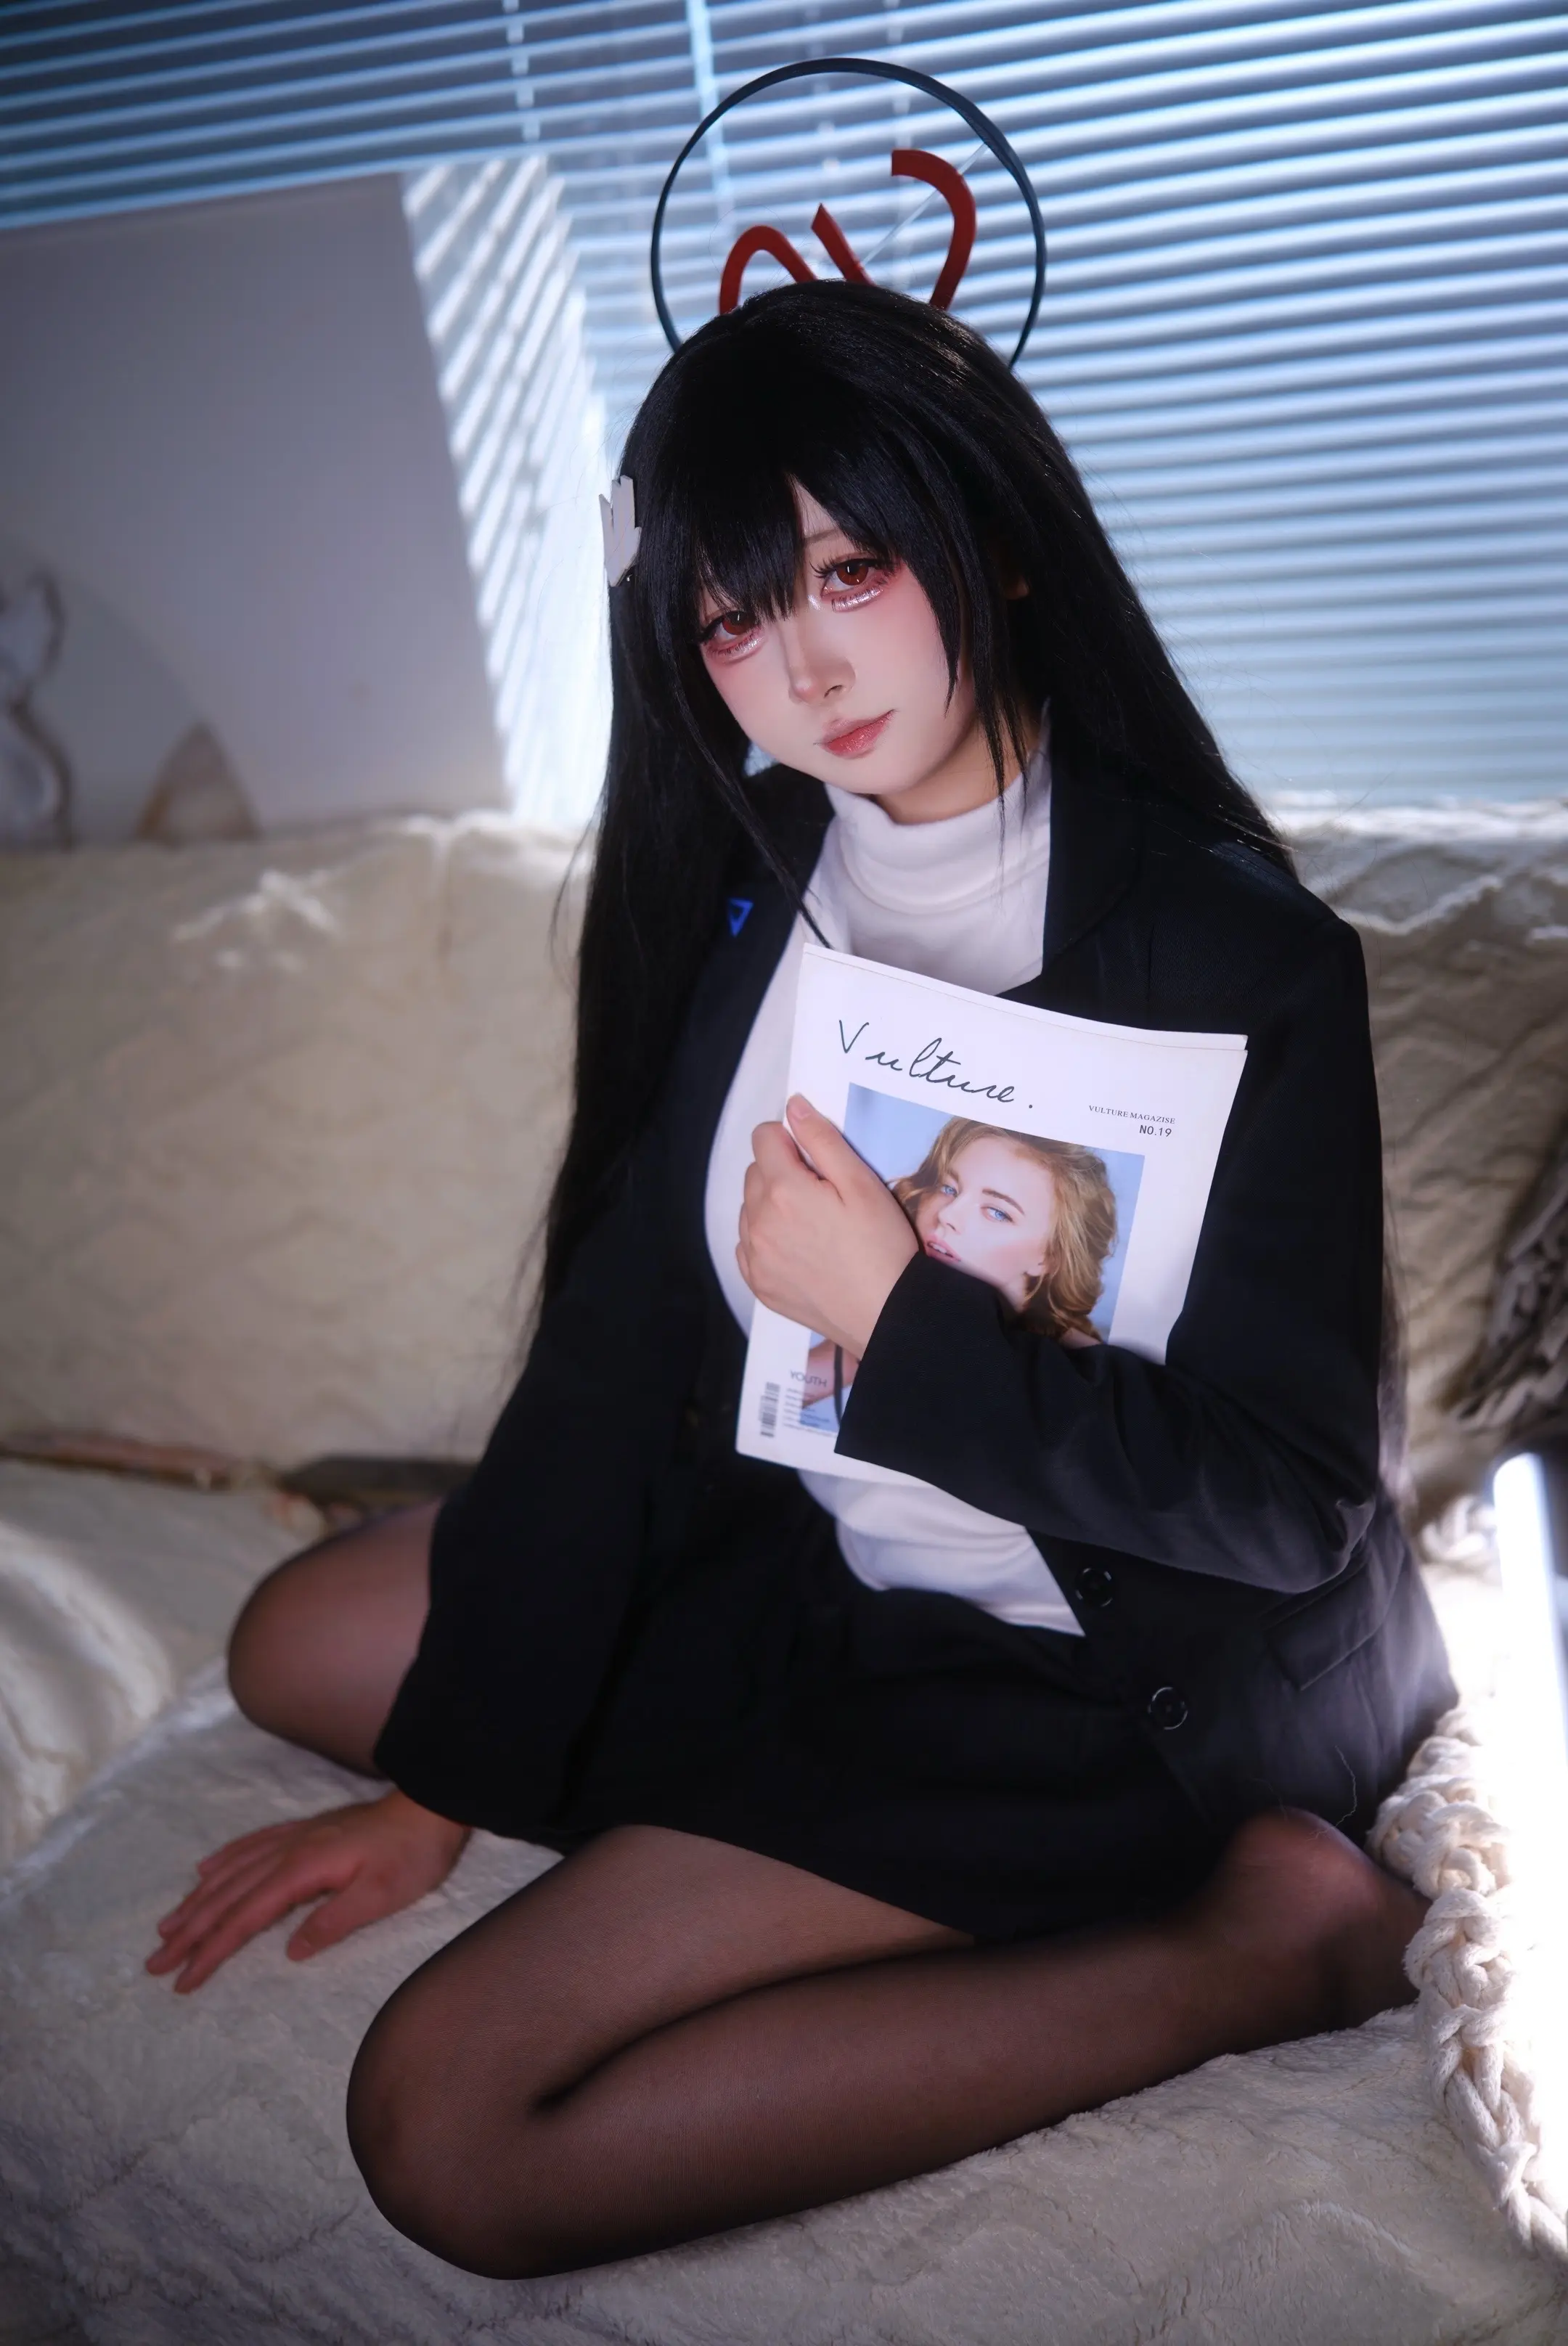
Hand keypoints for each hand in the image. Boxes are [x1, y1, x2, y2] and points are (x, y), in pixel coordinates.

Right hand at [146, 1789, 469, 1992]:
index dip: (211, 1951)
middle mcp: (289, 1851)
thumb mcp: (382, 1896)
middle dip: (189, 1931)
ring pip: (232, 1871)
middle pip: (227, 1896)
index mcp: (303, 1871)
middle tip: (155, 1963)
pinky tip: (205, 1869)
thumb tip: (290, 1951)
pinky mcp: (305, 1830)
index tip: (183, 1981)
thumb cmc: (413, 1855)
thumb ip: (333, 1922)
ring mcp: (295, 1837)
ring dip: (197, 1900)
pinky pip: (251, 1844)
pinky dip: (223, 1860)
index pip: (245, 1918)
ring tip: (167, 1926)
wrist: (431, 1805)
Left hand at [737, 1095, 916, 1357]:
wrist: (885, 1314)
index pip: (764, 1137)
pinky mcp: (758, 1282)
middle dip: (783, 1171)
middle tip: (824, 1194)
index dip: (791, 1139)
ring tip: (815, 1225)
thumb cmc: (881, 1248)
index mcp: (784, 1191)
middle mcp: (759, 1221)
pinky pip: (748, 1244)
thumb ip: (822, 1140)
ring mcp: (755, 1255)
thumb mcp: (861, 1184)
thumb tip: (794, 1108)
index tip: (816, 1158)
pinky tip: (801, 1247)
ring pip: (749, 1208)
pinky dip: (767, 1238)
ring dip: (772, 1205)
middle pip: (755, 1172)